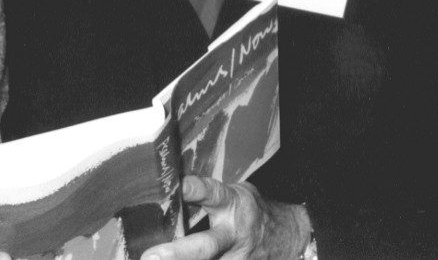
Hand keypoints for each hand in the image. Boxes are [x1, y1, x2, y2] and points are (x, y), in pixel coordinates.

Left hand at [141, 176, 310, 259]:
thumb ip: (206, 192)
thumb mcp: (234, 192)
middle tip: (151, 257)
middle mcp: (233, 235)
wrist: (287, 237)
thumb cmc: (251, 209)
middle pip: (205, 246)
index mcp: (232, 205)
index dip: (194, 190)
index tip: (177, 187)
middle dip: (178, 253)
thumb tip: (171, 185)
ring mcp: (235, 259)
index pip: (212, 194)